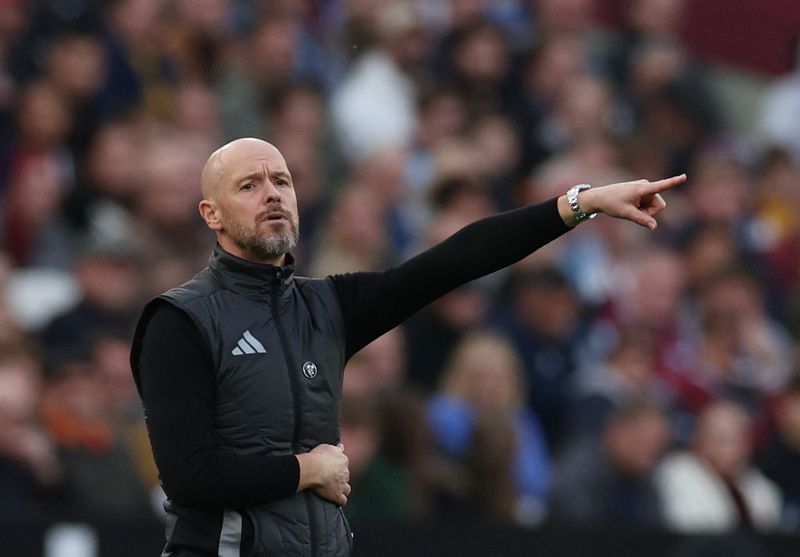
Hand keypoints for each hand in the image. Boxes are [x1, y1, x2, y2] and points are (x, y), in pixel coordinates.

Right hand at [296, 443, 350, 505]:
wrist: (313, 468)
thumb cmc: (318, 456)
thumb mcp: (328, 447)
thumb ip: (336, 448)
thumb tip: (341, 446)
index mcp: (343, 460)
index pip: (344, 464)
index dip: (339, 467)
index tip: (333, 468)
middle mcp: (345, 472)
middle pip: (346, 476)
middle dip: (341, 478)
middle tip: (332, 479)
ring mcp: (342, 484)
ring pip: (347, 489)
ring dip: (343, 490)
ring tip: (337, 490)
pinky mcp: (337, 494)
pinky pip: (342, 500)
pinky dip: (340, 501)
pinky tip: (337, 501)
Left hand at [559, 174, 686, 229]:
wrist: (600, 197)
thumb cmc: (611, 204)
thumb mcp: (626, 214)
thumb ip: (641, 220)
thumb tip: (654, 226)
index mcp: (642, 189)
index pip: (661, 186)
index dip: (674, 182)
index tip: (685, 176)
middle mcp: (646, 186)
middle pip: (659, 206)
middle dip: (650, 213)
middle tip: (634, 212)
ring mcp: (645, 188)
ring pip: (655, 207)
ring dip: (645, 211)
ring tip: (631, 208)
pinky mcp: (643, 192)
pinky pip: (649, 205)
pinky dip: (642, 209)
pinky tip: (631, 206)